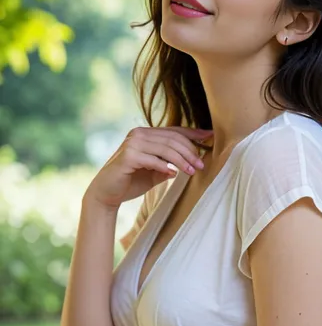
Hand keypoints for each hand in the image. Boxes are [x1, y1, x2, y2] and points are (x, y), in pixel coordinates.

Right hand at [84, 125, 213, 211]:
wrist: (106, 194)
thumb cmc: (131, 181)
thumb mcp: (155, 171)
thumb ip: (170, 163)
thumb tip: (194, 159)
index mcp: (145, 134)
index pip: (174, 131)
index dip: (193, 134)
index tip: (210, 137)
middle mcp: (138, 134)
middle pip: (173, 139)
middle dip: (190, 151)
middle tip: (201, 164)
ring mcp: (132, 143)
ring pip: (166, 148)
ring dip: (182, 160)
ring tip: (193, 171)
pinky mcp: (128, 156)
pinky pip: (153, 160)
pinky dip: (165, 167)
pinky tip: (173, 174)